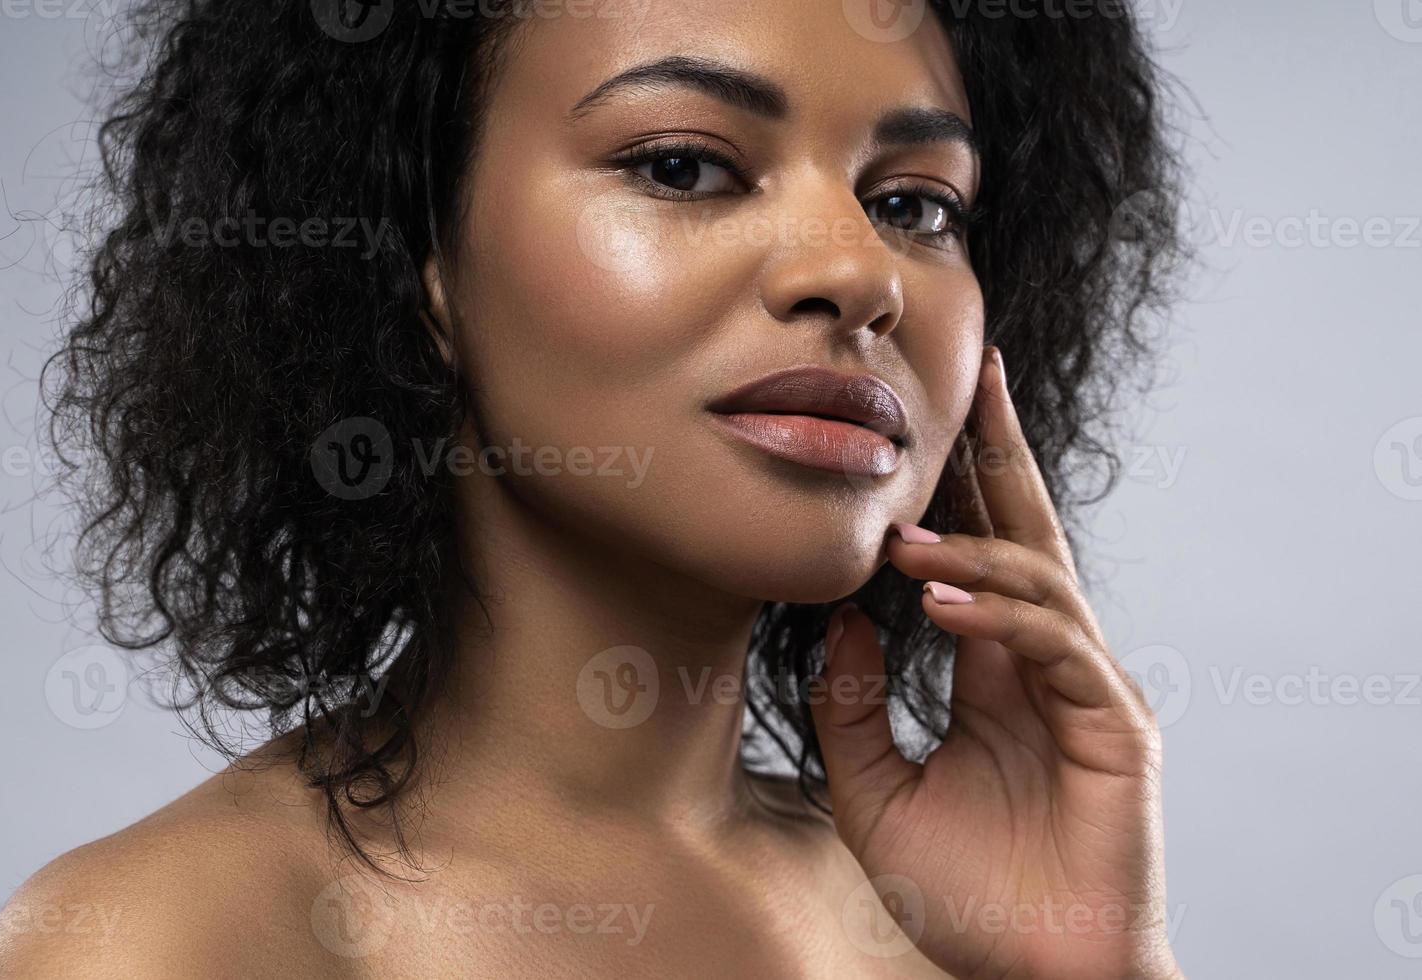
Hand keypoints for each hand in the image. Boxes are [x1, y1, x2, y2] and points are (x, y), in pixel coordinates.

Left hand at [810, 346, 1181, 979]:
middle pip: (1027, 532)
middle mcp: (1043, 664)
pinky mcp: (1115, 729)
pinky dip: (1000, 618)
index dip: (960, 485)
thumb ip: (849, 706)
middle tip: (979, 368)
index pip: (981, 552)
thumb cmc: (964, 894)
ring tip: (901, 541)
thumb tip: (838, 615)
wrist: (1029, 978)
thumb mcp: (873, 792)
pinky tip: (939, 604)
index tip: (925, 414)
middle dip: (1003, 451)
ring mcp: (1085, 691)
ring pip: (1039, 584)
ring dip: (972, 553)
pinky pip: (1055, 651)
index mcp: (993, 667)